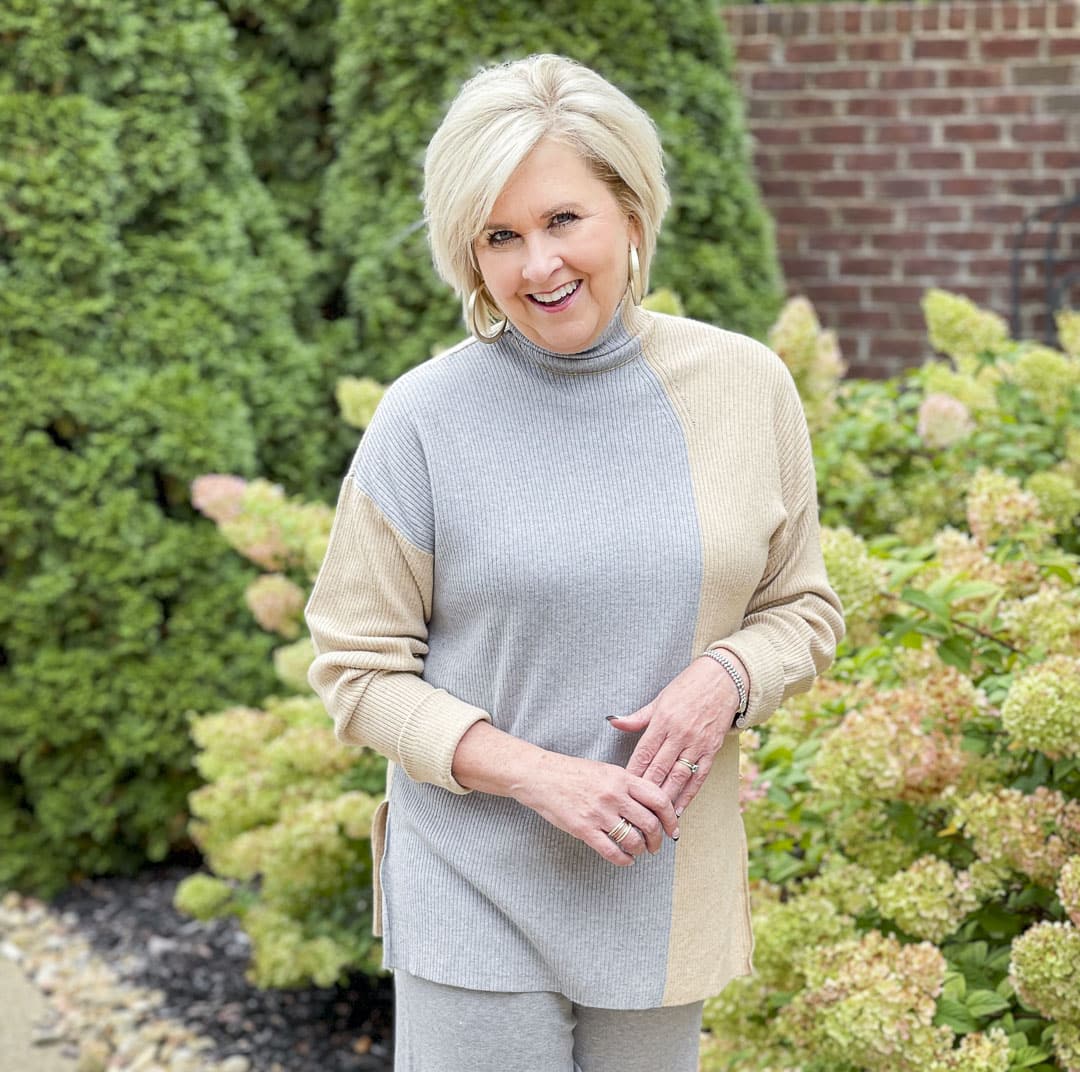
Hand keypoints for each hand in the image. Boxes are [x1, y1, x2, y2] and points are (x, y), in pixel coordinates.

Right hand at [514, 751, 679, 866]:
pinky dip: (624, 860)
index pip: (658, 799)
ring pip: (633, 840)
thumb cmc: (573, 772)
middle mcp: (614, 795)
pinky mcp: (584, 829)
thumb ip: (628, 785)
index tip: (672, 828)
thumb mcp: (606, 770)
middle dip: (657, 840)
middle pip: (649, 823)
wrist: (541, 776)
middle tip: (656, 845)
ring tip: (639, 851)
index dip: (670, 817)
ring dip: (641, 850)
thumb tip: (651, 805)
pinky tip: (625, 859)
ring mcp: (599, 813)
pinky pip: (612, 851)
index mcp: (622, 777)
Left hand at [607, 656, 741, 815]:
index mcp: (663, 721)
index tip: (622, 789)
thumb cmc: (688, 687)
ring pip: (678, 777)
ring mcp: (697, 743)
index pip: (643, 753)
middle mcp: (679, 734)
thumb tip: (612, 721)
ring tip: (654, 818)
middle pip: (659, 769)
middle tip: (634, 810)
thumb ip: (637, 717)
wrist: (724, 679)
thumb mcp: (659, 699)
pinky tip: (679, 809)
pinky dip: (689, 795)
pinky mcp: (712, 749)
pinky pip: (699, 777)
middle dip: (645, 791)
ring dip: (666, 798)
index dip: (632, 773)